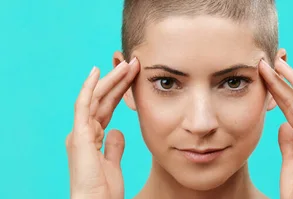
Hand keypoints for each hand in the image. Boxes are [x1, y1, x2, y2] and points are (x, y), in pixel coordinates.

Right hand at [65, 58, 139, 198]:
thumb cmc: (103, 189)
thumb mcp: (113, 163)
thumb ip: (113, 146)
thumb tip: (117, 132)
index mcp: (92, 137)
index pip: (107, 106)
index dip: (120, 91)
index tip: (133, 77)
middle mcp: (84, 131)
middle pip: (103, 98)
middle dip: (118, 80)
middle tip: (133, 63)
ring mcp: (80, 131)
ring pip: (96, 97)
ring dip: (112, 79)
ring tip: (126, 63)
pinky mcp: (80, 134)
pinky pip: (83, 105)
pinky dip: (90, 87)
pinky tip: (97, 72)